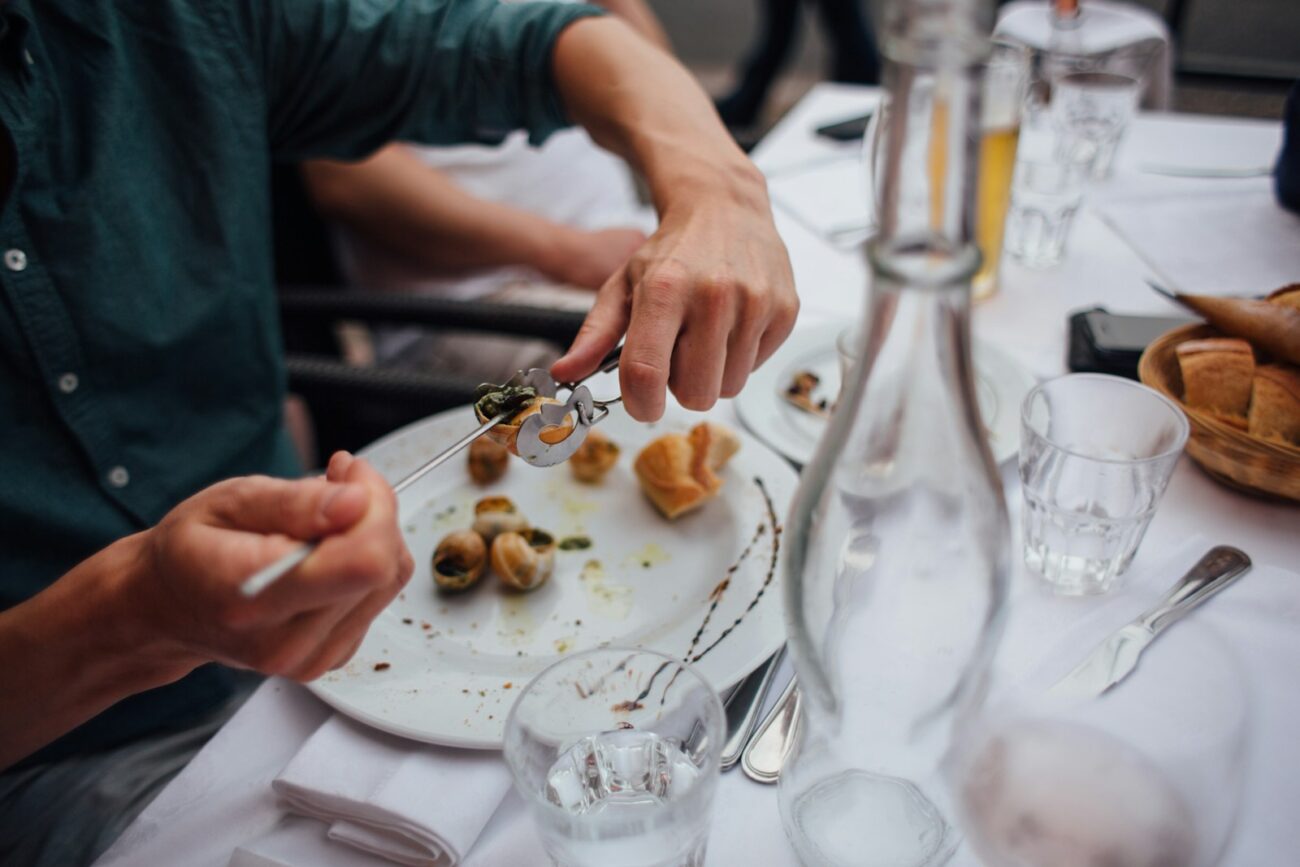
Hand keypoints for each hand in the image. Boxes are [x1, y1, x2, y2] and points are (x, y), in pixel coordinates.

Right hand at [129, 452, 413, 681]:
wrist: (168, 606)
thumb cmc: (194, 549)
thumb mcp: (229, 502)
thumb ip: (294, 502)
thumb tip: (356, 501)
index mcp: (255, 598)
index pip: (364, 560)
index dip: (373, 506)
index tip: (346, 473)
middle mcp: (287, 641)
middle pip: (383, 567)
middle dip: (371, 512)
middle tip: (333, 486)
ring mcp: (312, 658)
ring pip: (390, 579)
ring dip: (371, 536)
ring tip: (322, 521)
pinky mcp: (331, 657)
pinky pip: (379, 596)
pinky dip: (364, 564)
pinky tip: (326, 553)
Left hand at [550, 185, 797, 419]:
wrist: (725, 207)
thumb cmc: (671, 253)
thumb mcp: (623, 286)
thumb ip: (594, 334)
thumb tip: (565, 373)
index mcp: (664, 289)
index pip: (647, 374)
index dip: (641, 404)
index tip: (643, 403)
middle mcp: (714, 295)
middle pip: (696, 393)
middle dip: (682, 385)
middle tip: (678, 352)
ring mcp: (755, 302)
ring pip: (729, 387)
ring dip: (712, 372)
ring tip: (705, 335)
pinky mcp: (784, 310)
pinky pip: (756, 368)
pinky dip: (740, 356)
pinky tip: (732, 323)